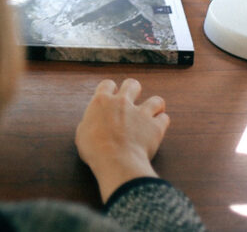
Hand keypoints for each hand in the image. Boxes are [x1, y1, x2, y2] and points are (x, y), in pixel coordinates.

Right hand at [74, 78, 169, 202]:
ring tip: (151, 112)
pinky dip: (162, 122)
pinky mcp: (156, 127)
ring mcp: (141, 113)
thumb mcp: (82, 133)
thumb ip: (90, 123)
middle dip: (133, 90)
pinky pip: (164, 118)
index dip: (110, 90)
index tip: (110, 96)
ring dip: (154, 106)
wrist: (116, 161)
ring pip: (156, 100)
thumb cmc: (95, 149)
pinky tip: (157, 128)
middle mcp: (122, 102)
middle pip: (132, 84)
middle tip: (132, 100)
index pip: (107, 84)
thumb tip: (92, 125)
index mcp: (101, 101)